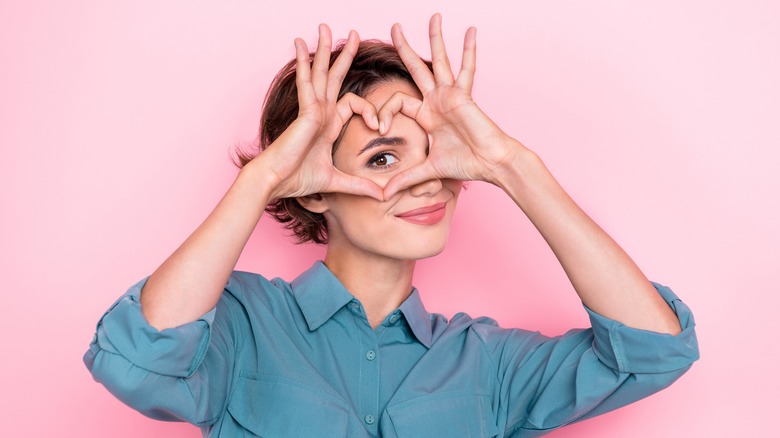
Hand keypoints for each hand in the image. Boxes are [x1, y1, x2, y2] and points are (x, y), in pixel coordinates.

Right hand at [259, 25, 383, 200]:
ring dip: (324, 49)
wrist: (276, 181)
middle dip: (343, 55)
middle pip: (334, 76)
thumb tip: (382, 196)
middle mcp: (320, 112)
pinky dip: (305, 63)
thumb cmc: (298, 180)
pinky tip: (303, 45)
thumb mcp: (337, 182)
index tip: (380, 127)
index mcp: (328, 124)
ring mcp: (312, 109)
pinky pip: (307, 81)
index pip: (353, 103)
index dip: (371, 110)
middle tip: (354, 33)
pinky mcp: (306, 111)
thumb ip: (359, 186)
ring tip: (326, 27)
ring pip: (320, 72)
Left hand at [380, 14, 522, 197]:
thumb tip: (383, 195)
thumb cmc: (466, 164)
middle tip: (393, 27)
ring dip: (434, 38)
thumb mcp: (428, 170)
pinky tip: (470, 31)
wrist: (491, 164)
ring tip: (433, 16)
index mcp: (427, 115)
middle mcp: (437, 100)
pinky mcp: (462, 95)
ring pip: (439, 60)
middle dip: (404, 48)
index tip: (376, 128)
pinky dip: (468, 50)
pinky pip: (466, 68)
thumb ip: (406, 178)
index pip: (398, 102)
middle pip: (416, 68)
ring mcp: (450, 95)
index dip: (382, 112)